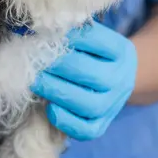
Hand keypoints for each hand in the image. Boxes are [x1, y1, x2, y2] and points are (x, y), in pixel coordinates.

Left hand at [33, 21, 136, 140]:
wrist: (117, 79)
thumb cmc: (95, 54)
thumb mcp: (93, 37)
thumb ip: (73, 32)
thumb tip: (40, 27)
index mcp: (121, 52)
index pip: (95, 41)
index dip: (68, 37)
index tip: (45, 33)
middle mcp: (122, 80)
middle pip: (91, 75)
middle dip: (58, 66)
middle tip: (35, 61)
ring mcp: (113, 106)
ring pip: (88, 104)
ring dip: (57, 92)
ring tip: (36, 82)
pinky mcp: (101, 126)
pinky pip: (85, 130)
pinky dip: (65, 120)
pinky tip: (50, 107)